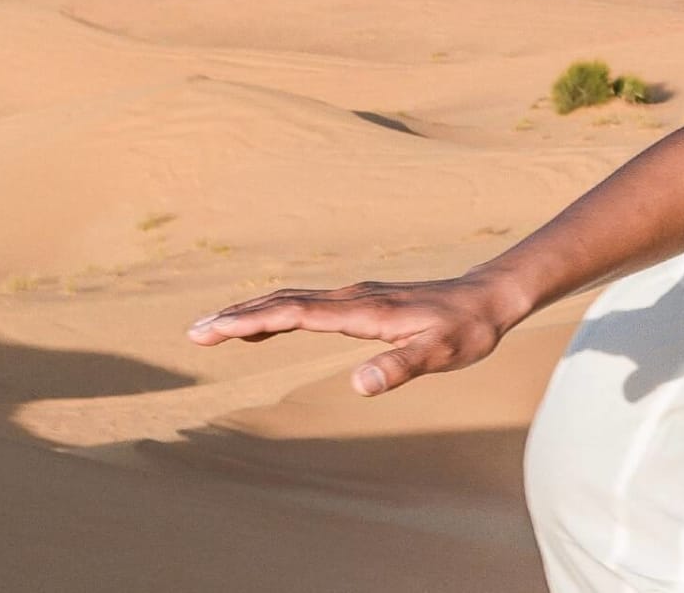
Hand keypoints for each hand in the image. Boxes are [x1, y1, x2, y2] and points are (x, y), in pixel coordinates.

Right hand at [184, 275, 526, 395]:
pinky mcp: (363, 301)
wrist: (491, 297)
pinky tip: (265, 323)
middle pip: (282, 302)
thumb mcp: (442, 352)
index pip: (293, 313)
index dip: (249, 321)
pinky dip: (277, 311)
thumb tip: (360, 385)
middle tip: (192, 333)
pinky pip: (308, 303)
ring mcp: (357, 297)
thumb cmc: (468, 329)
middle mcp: (353, 298)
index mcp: (363, 311)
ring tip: (213, 328)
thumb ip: (401, 367)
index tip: (210, 331)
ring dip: (251, 312)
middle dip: (235, 316)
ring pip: (292, 300)